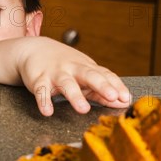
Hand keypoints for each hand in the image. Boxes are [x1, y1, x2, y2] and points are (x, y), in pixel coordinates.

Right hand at [17, 37, 131, 115]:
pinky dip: (44, 101)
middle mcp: (73, 69)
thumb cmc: (64, 66)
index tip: (126, 98)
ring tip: (83, 109)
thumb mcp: (84, 75)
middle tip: (112, 96)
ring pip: (66, 84)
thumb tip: (124, 101)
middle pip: (89, 76)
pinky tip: (48, 111)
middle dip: (101, 85)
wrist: (34, 49)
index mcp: (87, 68)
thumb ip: (102, 90)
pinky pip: (41, 91)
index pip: (105, 75)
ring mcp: (56, 74)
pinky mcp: (38, 80)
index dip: (116, 86)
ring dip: (75, 96)